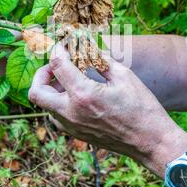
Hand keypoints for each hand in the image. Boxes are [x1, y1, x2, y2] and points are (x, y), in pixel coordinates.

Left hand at [29, 44, 186, 174]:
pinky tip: (76, 95)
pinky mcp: (76, 134)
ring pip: (44, 106)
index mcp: (83, 94)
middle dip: (42, 74)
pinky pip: (56, 117)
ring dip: (50, 89)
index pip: (57, 65)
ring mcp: (72, 126)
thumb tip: (87, 45)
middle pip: (36, 92)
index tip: (63, 44)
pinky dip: (58, 103)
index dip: (57, 49)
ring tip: (68, 79)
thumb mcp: (124, 75)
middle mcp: (71, 112)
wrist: (150, 142)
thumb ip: (101, 59)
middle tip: (57, 65)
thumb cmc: (141, 107)